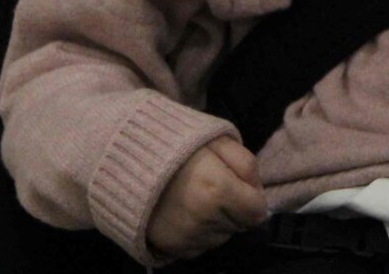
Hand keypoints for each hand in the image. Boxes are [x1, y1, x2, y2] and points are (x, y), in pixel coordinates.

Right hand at [147, 136, 267, 258]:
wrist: (129, 161)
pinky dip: (199, 232)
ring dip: (218, 221)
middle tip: (215, 186)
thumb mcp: (218, 140)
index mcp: (218, 190)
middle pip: (240, 225)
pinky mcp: (173, 248)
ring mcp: (188, 237)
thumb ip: (246, 164)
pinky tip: (185, 211)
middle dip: (235, 208)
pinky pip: (201, 246)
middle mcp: (205, 219)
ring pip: (222, 237)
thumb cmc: (177, 146)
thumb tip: (259, 192)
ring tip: (198, 197)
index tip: (241, 186)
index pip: (257, 211)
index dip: (254, 197)